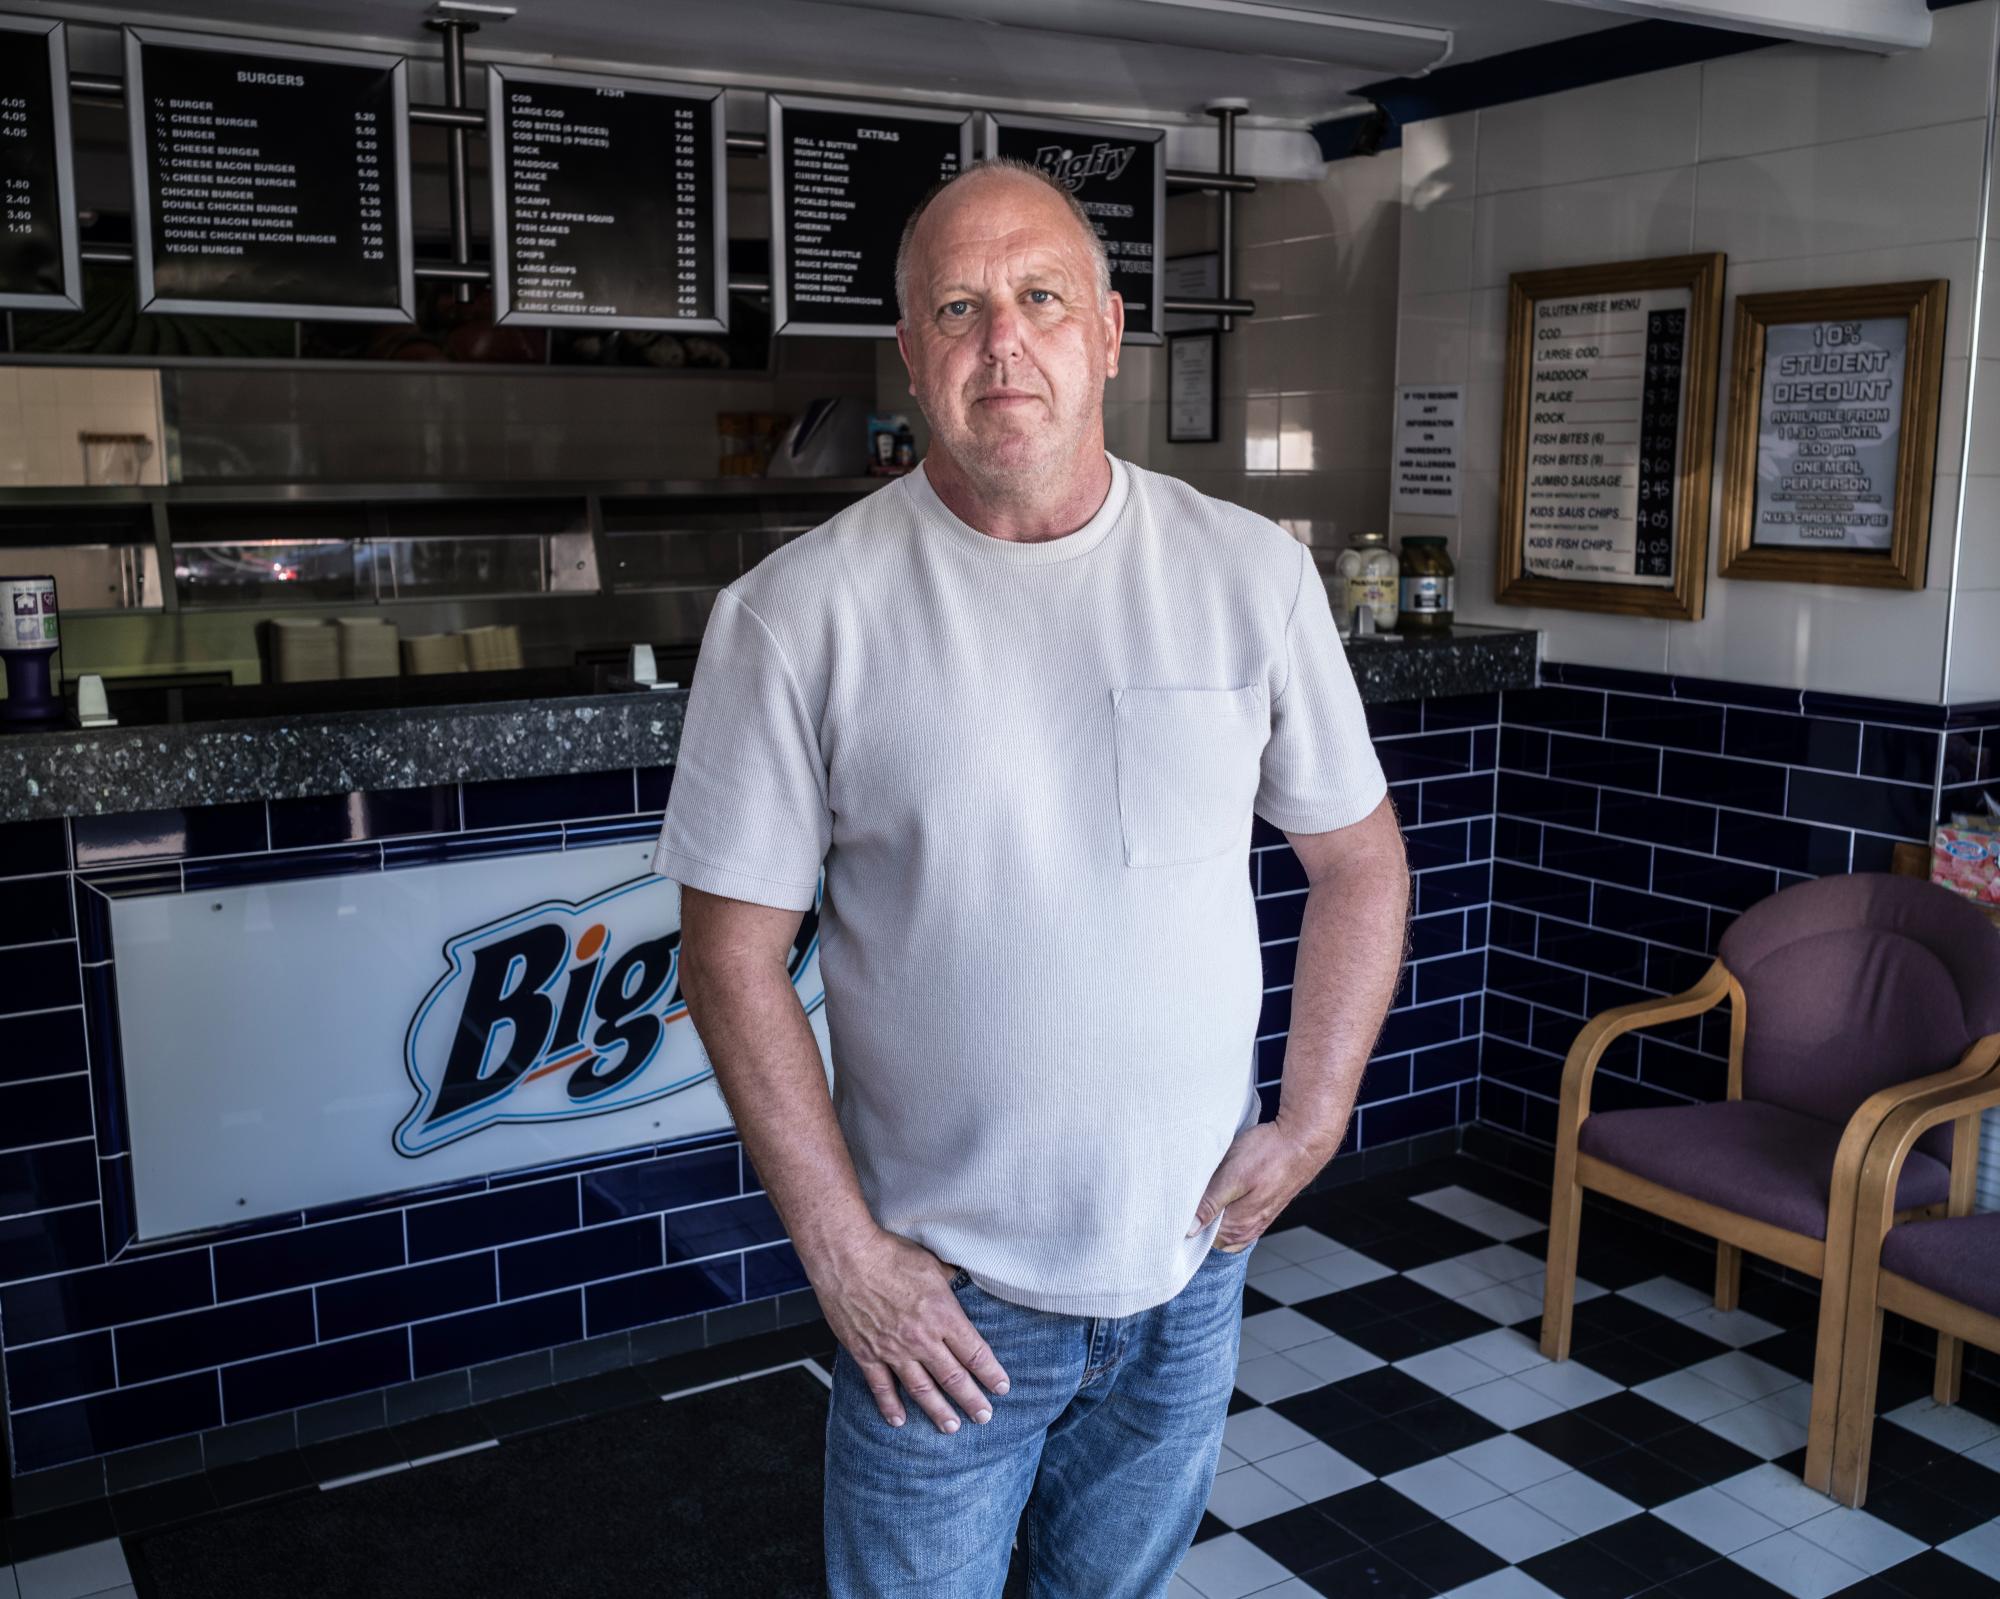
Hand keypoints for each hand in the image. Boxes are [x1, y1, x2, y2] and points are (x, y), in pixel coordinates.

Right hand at [813, 1229, 1011, 1434]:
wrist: (846, 1257)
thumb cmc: (889, 1254)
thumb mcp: (933, 1263)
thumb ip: (951, 1282)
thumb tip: (964, 1283)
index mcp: (943, 1315)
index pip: (975, 1353)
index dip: (991, 1374)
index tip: (1001, 1387)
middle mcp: (922, 1339)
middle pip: (954, 1378)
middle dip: (972, 1400)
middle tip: (984, 1417)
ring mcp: (893, 1350)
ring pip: (922, 1390)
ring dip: (938, 1411)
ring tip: (951, 1426)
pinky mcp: (866, 1354)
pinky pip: (881, 1387)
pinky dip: (890, 1406)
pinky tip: (899, 1420)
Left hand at [1186, 1120, 1335, 1251]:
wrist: (1302, 1141)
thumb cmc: (1269, 1154)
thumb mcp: (1232, 1175)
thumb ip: (1211, 1204)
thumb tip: (1191, 1229)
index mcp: (1237, 1227)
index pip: (1199, 1240)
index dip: (1184, 1225)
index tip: (1174, 1209)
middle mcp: (1247, 1230)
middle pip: (1210, 1235)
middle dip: (1195, 1220)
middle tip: (1185, 1196)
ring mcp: (1256, 1220)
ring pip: (1222, 1225)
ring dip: (1210, 1211)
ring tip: (1203, 1190)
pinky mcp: (1260, 1208)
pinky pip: (1234, 1216)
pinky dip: (1224, 1207)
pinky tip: (1220, 1189)